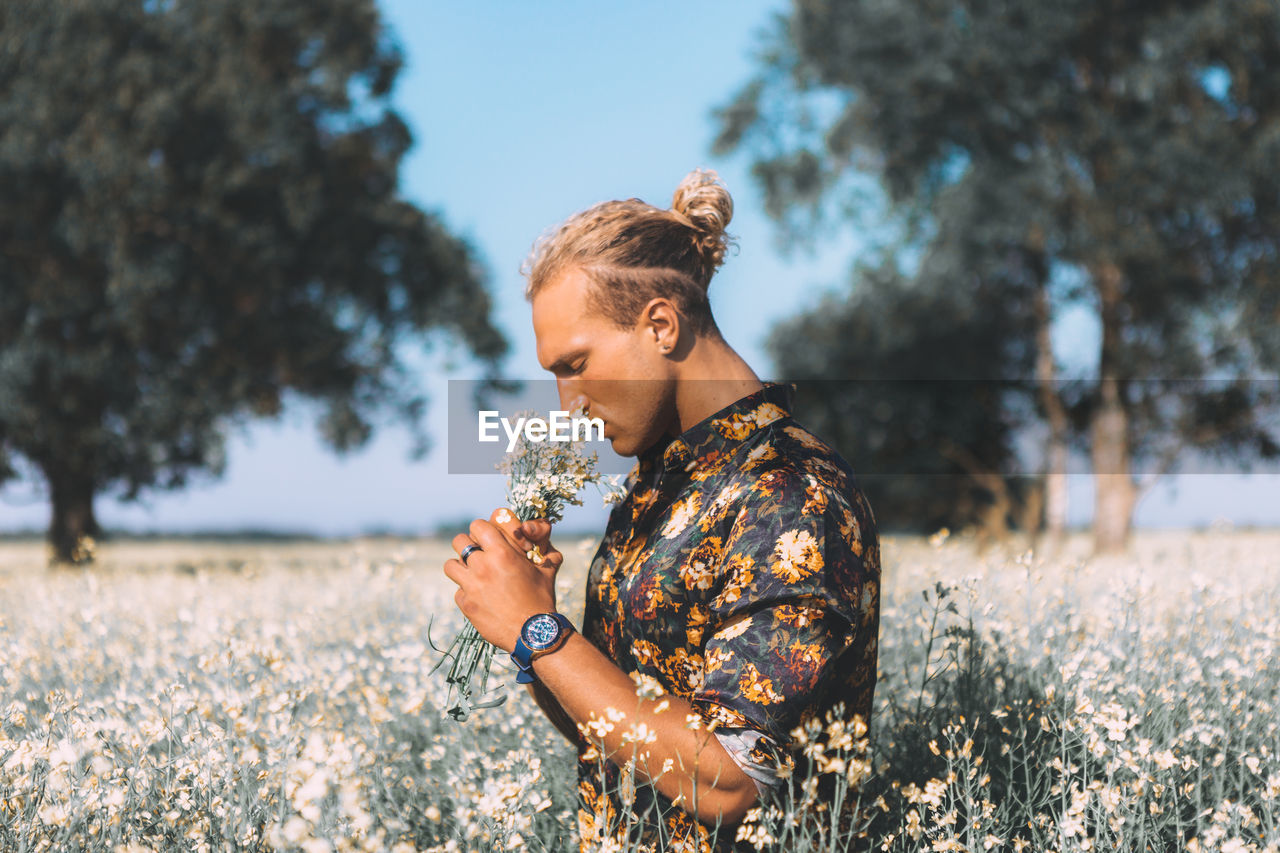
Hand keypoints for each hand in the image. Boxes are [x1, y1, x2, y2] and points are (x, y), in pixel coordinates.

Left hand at [443, 508, 562, 652]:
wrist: (533, 633)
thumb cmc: (542, 598)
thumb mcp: (547, 569)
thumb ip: (544, 548)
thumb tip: (541, 535)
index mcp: (502, 553)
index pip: (478, 525)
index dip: (481, 529)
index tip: (487, 537)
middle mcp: (483, 566)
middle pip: (458, 541)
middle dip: (467, 544)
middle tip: (478, 554)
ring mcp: (471, 586)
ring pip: (450, 565)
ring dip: (461, 567)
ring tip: (473, 573)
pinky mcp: (466, 604)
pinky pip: (458, 591)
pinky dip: (466, 592)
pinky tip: (480, 597)